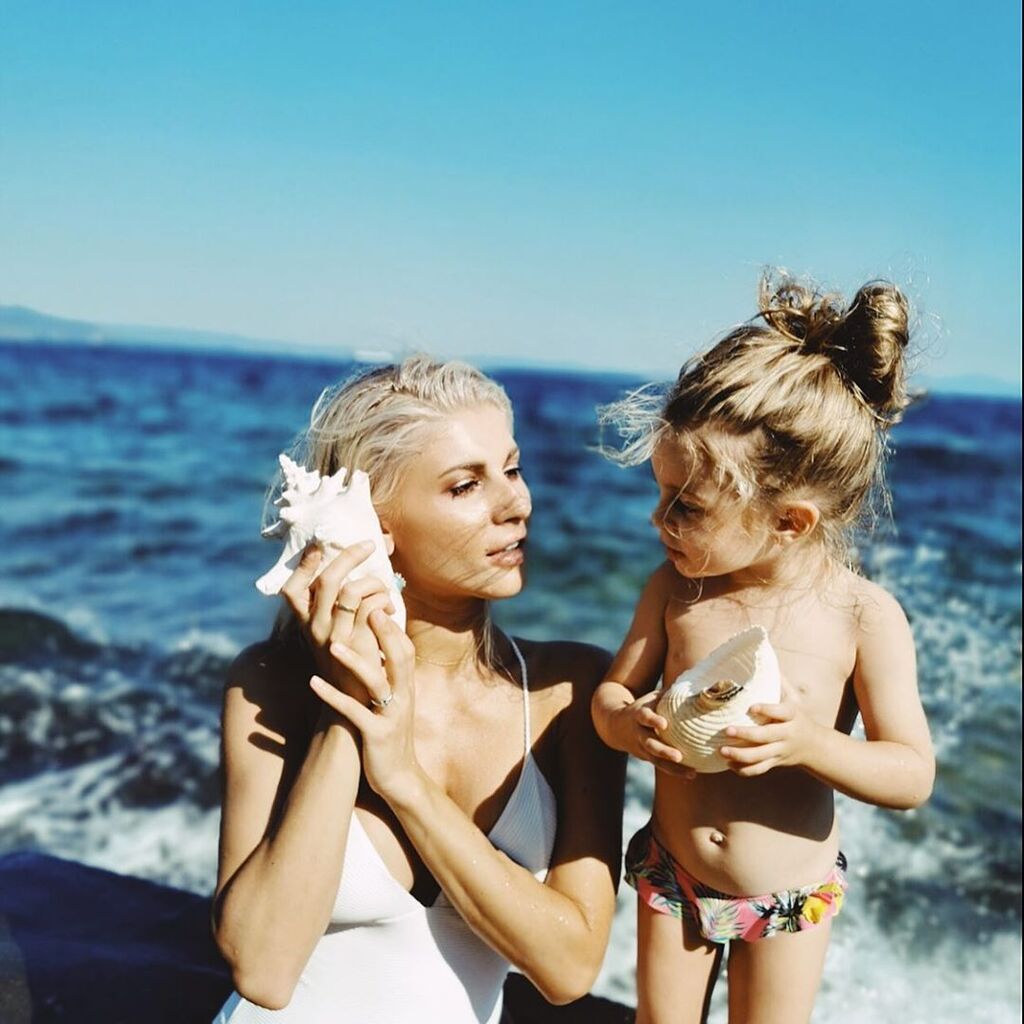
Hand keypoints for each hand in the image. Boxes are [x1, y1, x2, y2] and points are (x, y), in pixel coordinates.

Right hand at [280, 540, 394, 701]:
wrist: (357, 705)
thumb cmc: (352, 664)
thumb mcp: (336, 637)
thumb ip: (337, 611)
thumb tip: (352, 576)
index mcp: (307, 625)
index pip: (292, 589)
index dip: (303, 566)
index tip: (317, 546)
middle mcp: (317, 629)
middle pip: (327, 579)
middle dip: (348, 555)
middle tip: (367, 544)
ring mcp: (337, 636)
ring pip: (352, 589)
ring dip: (374, 581)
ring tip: (384, 589)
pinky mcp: (359, 643)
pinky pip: (373, 606)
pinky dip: (385, 599)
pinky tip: (392, 609)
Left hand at [309, 609, 421, 801]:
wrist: (399, 778)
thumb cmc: (389, 732)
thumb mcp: (391, 700)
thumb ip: (386, 672)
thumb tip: (373, 643)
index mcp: (406, 685)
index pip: (405, 647)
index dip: (392, 625)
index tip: (376, 599)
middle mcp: (403, 696)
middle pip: (401, 657)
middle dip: (385, 633)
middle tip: (367, 608)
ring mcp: (391, 715)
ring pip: (377, 682)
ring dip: (356, 661)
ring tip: (333, 644)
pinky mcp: (376, 736)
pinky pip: (354, 712)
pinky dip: (333, 696)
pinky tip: (313, 683)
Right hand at [614, 692, 695, 777]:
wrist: (614, 726)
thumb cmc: (641, 709)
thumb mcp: (650, 699)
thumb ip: (668, 694)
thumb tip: (694, 685)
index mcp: (638, 716)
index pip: (644, 717)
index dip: (652, 720)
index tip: (664, 724)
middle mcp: (638, 734)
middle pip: (649, 744)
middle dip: (663, 751)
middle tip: (678, 756)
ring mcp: (641, 748)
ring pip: (656, 759)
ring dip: (673, 767)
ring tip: (691, 772)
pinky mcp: (646, 757)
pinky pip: (661, 765)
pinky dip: (676, 771)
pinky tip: (692, 774)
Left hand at [719, 684, 820, 776]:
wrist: (814, 746)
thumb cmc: (797, 716)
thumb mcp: (794, 697)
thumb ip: (779, 681)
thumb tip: (763, 658)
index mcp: (792, 715)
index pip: (782, 712)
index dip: (768, 709)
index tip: (751, 707)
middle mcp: (787, 734)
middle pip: (767, 736)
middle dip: (746, 735)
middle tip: (726, 730)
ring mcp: (781, 751)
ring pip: (761, 757)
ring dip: (739, 755)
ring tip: (721, 750)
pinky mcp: (775, 763)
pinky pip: (759, 769)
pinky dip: (743, 770)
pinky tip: (728, 763)